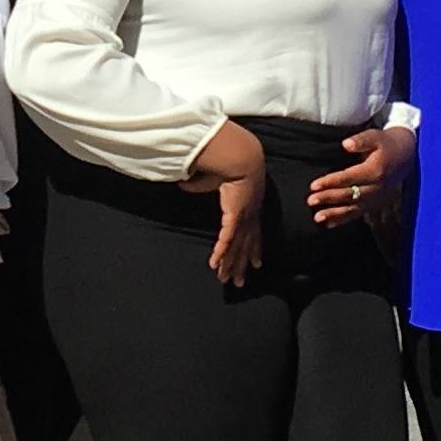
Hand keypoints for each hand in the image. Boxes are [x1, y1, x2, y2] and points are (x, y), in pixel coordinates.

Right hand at [181, 120, 267, 287]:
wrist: (241, 158)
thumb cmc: (230, 164)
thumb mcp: (213, 178)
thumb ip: (200, 184)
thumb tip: (185, 181)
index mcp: (250, 208)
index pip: (253, 234)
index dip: (254, 250)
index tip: (256, 263)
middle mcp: (250, 217)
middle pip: (245, 247)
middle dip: (242, 266)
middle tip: (239, 283)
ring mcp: (244, 219)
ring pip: (236, 248)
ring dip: (230, 265)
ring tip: (226, 281)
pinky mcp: (235, 217)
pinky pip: (227, 240)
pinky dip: (221, 253)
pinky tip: (215, 265)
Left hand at [306, 125, 414, 226]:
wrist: (406, 157)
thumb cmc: (385, 144)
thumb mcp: (375, 136)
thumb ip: (361, 140)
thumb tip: (346, 144)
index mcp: (375, 170)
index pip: (349, 178)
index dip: (331, 182)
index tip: (313, 185)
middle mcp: (376, 187)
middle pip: (349, 195)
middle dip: (328, 198)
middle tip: (310, 200)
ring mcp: (376, 198)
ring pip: (352, 208)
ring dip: (334, 214)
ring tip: (317, 217)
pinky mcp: (374, 204)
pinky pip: (357, 214)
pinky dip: (342, 220)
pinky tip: (327, 225)